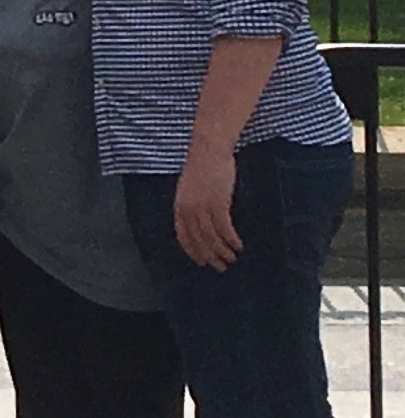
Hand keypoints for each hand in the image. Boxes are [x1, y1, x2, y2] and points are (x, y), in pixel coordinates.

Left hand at [175, 144, 242, 269]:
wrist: (208, 150)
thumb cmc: (201, 168)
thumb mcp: (189, 189)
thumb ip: (191, 205)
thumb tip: (199, 223)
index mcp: (179, 206)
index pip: (183, 236)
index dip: (192, 251)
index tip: (201, 262)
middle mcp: (188, 210)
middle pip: (199, 241)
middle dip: (210, 257)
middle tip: (221, 267)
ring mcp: (203, 207)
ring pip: (212, 238)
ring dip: (223, 252)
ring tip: (232, 259)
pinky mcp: (218, 204)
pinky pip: (225, 229)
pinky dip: (232, 240)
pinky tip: (239, 246)